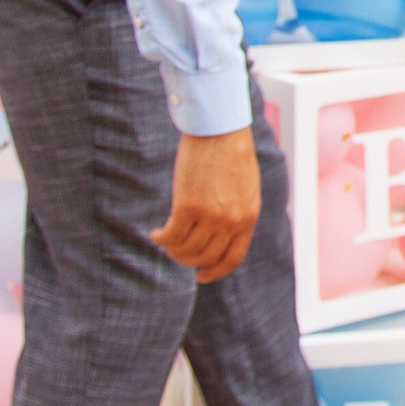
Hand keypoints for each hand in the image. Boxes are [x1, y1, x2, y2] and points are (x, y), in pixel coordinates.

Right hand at [151, 129, 260, 283]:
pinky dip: (161, 238)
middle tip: (176, 252)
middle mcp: (231, 221)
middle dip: (188, 260)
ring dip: (173, 249)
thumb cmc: (231, 152)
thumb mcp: (245, 187)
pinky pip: (171, 235)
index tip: (202, 276)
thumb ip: (236, 211)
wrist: (220, 129)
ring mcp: (210, 215)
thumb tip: (221, 233)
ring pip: (186, 249)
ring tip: (165, 240)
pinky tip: (156, 233)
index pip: (232, 257)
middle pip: (205, 256)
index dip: (215, 271)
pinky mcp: (188, 206)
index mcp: (248, 216)